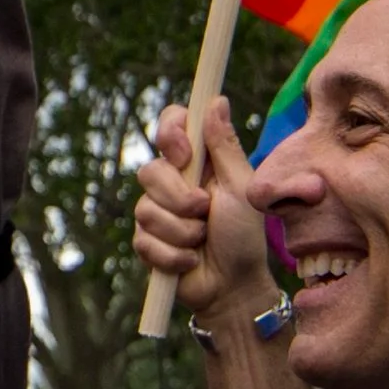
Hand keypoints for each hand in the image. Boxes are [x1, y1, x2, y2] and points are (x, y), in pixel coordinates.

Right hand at [134, 98, 278, 328]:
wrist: (233, 287)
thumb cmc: (244, 236)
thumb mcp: (241, 188)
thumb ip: (225, 146)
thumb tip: (216, 101)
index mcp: (198, 162)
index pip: (171, 125)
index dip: (171, 134)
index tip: (186, 155)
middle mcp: (172, 181)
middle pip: (150, 171)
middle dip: (180, 199)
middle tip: (206, 213)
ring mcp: (155, 211)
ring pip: (146, 210)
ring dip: (182, 231)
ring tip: (202, 242)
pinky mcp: (145, 241)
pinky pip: (144, 240)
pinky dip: (173, 254)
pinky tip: (190, 260)